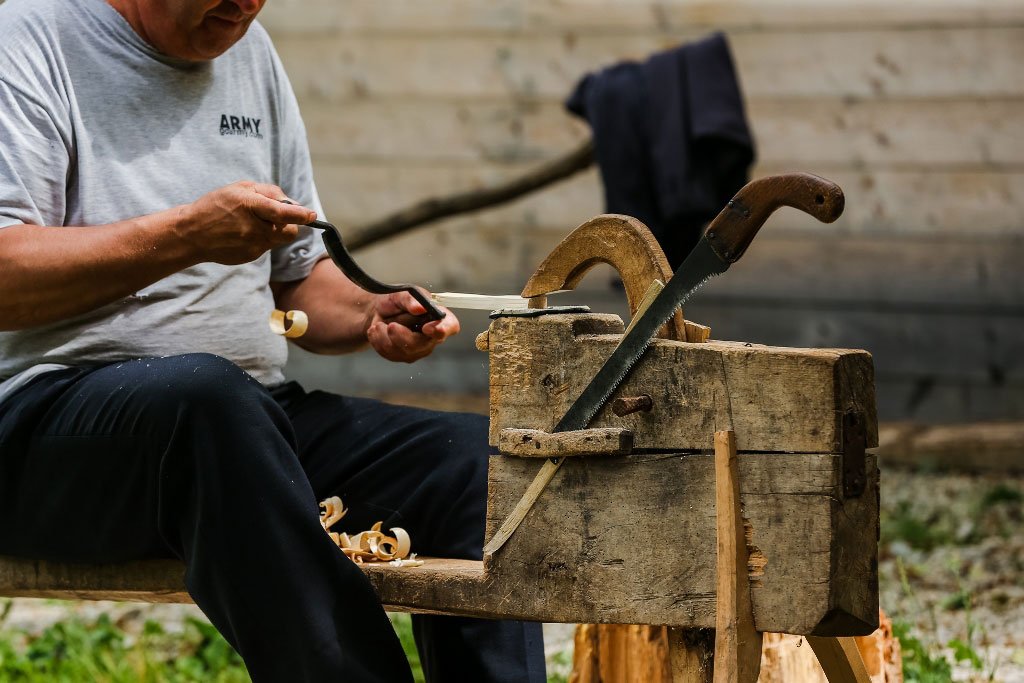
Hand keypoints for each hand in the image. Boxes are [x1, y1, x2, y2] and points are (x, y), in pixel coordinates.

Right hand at [178, 181, 315, 264]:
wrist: (191, 234)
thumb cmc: (216, 206)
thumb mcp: (239, 188)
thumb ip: (268, 192)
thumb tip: (290, 202)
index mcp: (250, 206)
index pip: (283, 213)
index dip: (300, 215)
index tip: (311, 215)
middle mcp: (254, 229)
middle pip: (289, 231)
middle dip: (290, 224)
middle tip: (277, 216)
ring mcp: (253, 246)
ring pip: (278, 239)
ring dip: (272, 230)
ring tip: (249, 222)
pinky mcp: (250, 256)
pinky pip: (265, 247)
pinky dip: (260, 239)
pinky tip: (241, 234)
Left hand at [366, 290, 459, 362]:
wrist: (377, 311)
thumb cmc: (396, 301)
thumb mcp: (401, 293)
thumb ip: (411, 299)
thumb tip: (420, 308)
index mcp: (439, 317)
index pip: (450, 326)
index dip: (442, 329)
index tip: (427, 328)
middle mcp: (433, 336)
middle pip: (421, 344)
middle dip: (402, 336)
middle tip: (390, 325)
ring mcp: (419, 349)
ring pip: (403, 351)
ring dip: (386, 336)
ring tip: (379, 324)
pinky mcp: (404, 356)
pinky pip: (390, 354)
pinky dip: (379, 341)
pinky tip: (377, 331)